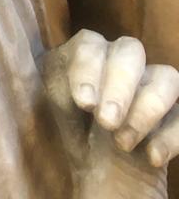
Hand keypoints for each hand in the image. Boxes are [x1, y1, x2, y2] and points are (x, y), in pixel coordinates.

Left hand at [44, 29, 178, 170]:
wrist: (103, 175)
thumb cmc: (76, 134)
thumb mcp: (57, 112)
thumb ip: (51, 89)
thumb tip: (55, 81)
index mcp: (87, 56)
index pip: (89, 43)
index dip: (87, 69)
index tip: (84, 103)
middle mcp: (121, 62)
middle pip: (130, 50)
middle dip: (119, 86)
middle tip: (106, 122)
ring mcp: (152, 85)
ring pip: (165, 77)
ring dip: (145, 111)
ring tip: (123, 143)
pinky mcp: (176, 114)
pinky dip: (171, 136)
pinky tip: (152, 157)